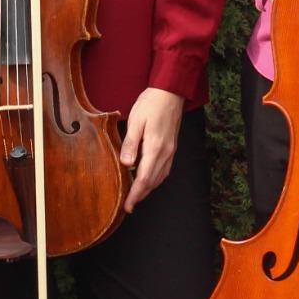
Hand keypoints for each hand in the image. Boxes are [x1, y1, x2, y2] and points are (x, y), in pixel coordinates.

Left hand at [119, 87, 185, 211]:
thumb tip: (126, 165)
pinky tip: (148, 178)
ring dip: (148, 188)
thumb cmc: (151, 104)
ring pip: (160, 177)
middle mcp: (166, 153)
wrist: (170, 92)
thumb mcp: (135, 122)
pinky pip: (165, 169)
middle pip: (153, 182)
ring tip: (136, 194)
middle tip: (128, 205)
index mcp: (155, 148)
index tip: (127, 206)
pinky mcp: (172, 147)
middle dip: (141, 195)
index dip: (135, 194)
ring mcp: (171, 151)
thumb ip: (130, 144)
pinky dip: (156, 178)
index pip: (144, 178)